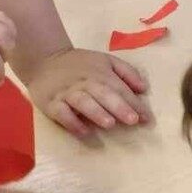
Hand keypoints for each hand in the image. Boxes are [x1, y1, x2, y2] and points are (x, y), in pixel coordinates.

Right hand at [24, 47, 150, 135]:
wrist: (44, 60)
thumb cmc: (81, 64)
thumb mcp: (107, 61)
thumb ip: (127, 73)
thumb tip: (144, 89)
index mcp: (101, 73)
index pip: (121, 89)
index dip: (134, 103)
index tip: (147, 118)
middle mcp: (85, 82)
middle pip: (103, 94)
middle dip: (119, 107)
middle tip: (133, 120)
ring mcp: (67, 93)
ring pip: (83, 102)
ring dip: (96, 113)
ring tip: (110, 124)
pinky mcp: (51, 103)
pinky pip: (61, 114)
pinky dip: (72, 122)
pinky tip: (83, 132)